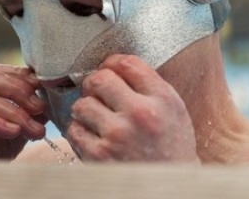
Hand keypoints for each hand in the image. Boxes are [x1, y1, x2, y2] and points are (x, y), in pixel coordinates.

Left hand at [67, 54, 198, 162]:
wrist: (170, 185)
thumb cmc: (172, 144)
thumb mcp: (174, 108)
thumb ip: (150, 85)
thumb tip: (116, 65)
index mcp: (161, 98)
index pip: (127, 63)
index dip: (113, 62)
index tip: (111, 69)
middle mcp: (139, 113)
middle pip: (99, 78)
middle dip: (95, 83)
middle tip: (98, 92)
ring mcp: (117, 135)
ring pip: (82, 103)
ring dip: (86, 108)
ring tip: (96, 117)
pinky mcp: (99, 156)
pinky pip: (74, 130)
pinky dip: (80, 131)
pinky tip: (93, 135)